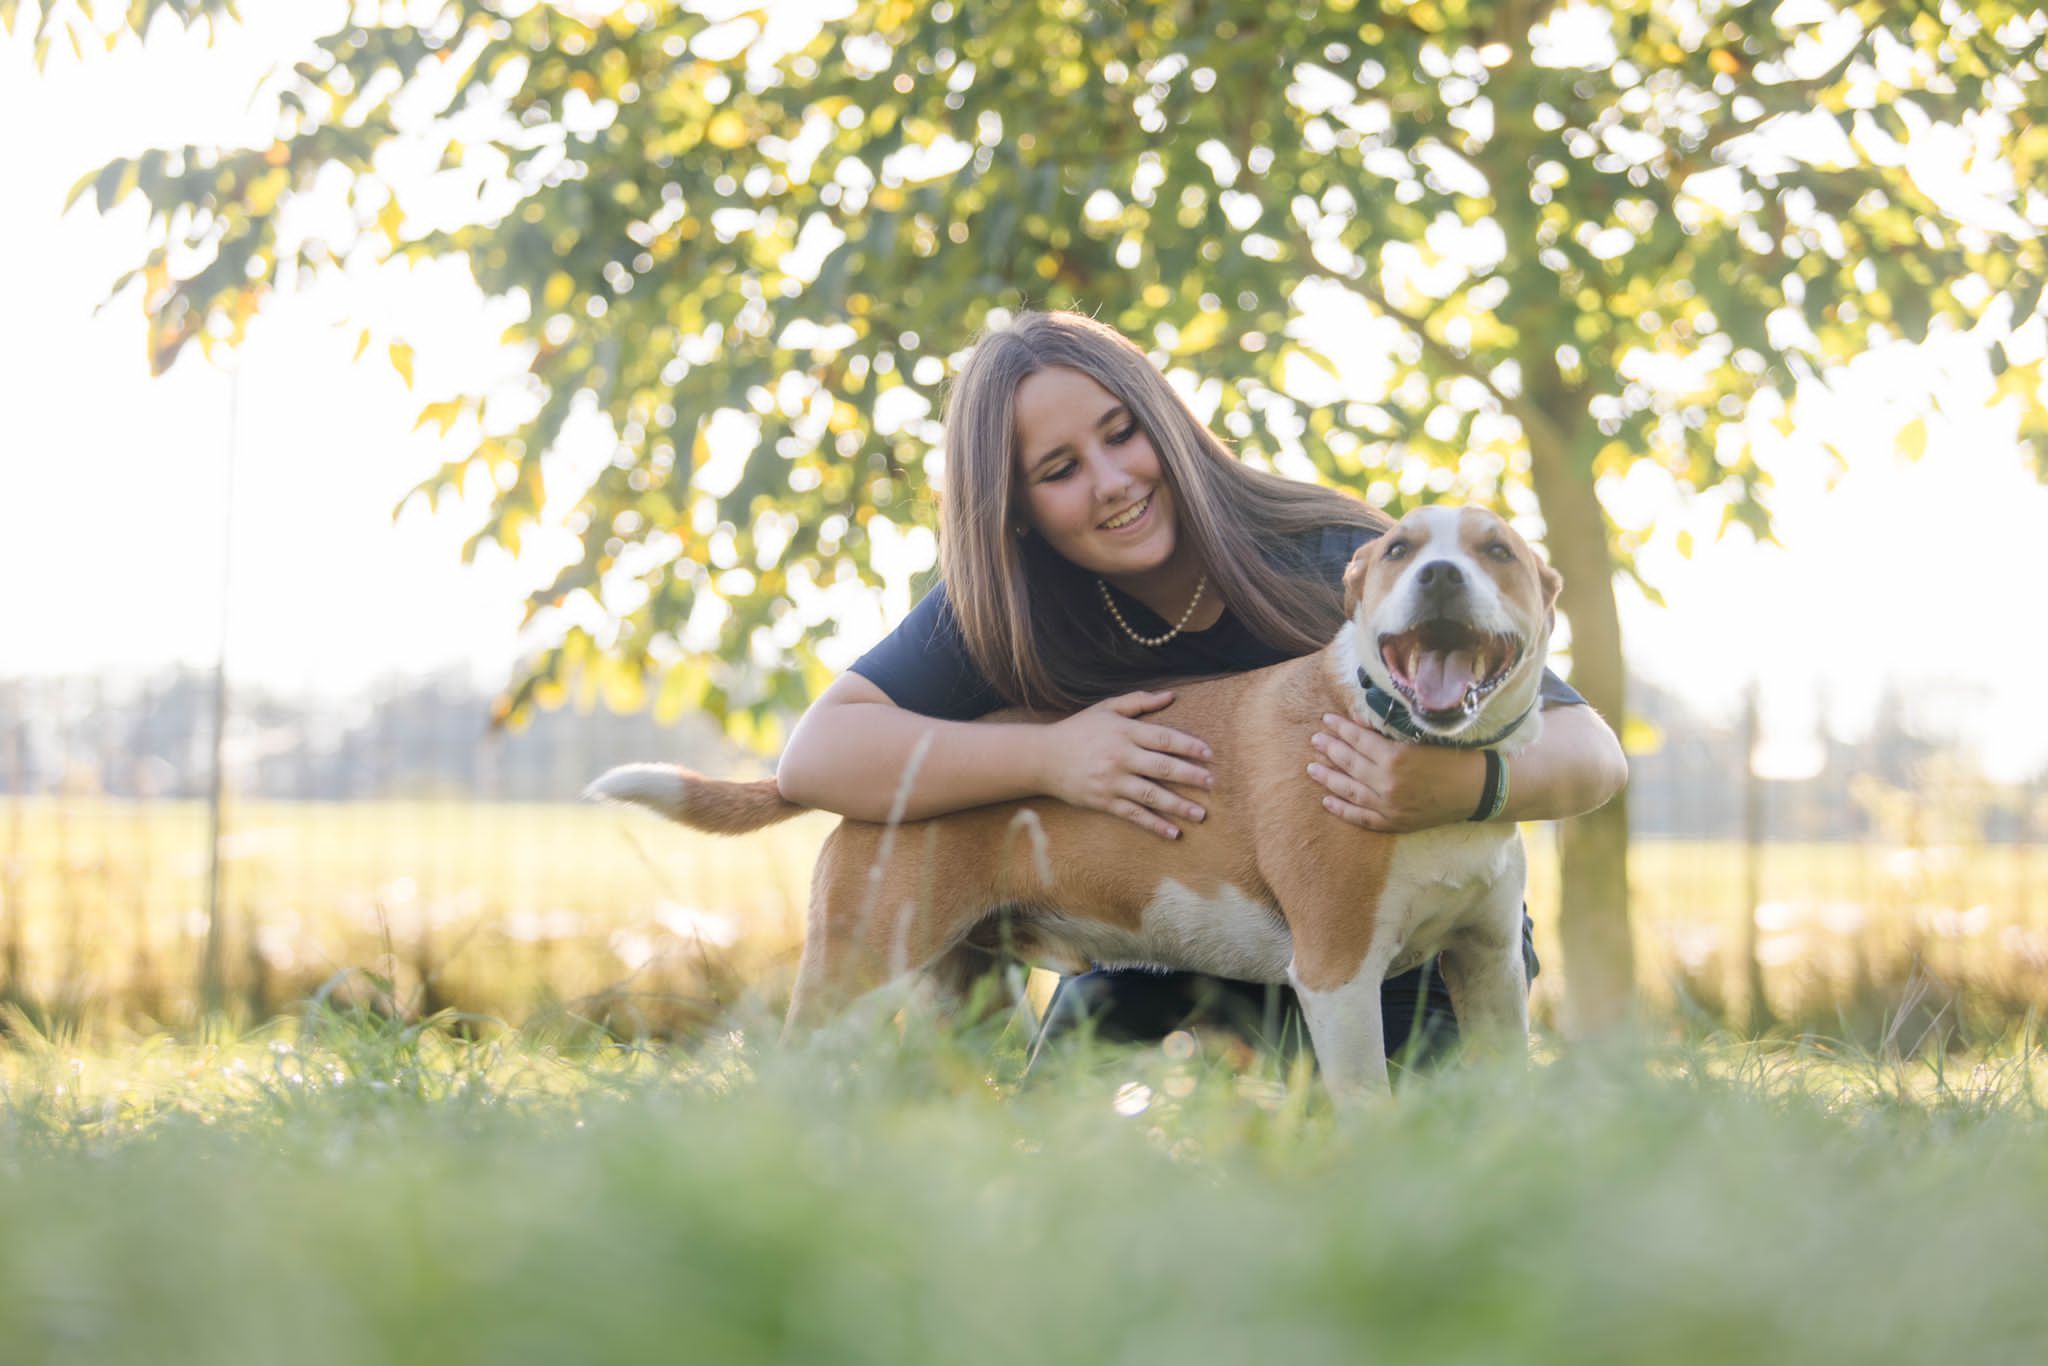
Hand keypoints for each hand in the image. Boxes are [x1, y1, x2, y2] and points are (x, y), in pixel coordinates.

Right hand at [1040, 690, 1214, 839]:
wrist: (1042, 757)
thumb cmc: (1079, 730)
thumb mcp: (1106, 708)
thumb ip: (1139, 702)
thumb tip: (1171, 696)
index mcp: (1124, 732)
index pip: (1164, 738)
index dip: (1189, 745)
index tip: (1209, 754)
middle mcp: (1120, 756)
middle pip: (1163, 767)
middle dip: (1190, 776)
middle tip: (1212, 784)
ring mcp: (1112, 781)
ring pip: (1151, 795)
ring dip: (1178, 806)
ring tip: (1201, 814)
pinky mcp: (1104, 801)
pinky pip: (1134, 814)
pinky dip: (1154, 825)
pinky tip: (1173, 833)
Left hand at [1306, 712, 1485, 832]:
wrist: (1480, 790)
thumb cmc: (1454, 756)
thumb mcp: (1421, 737)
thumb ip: (1387, 730)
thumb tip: (1358, 717)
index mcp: (1395, 757)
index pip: (1358, 739)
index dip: (1341, 728)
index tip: (1327, 720)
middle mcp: (1387, 783)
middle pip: (1350, 763)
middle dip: (1330, 749)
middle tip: (1315, 740)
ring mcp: (1390, 806)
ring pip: (1350, 791)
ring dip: (1329, 778)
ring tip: (1312, 768)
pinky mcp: (1395, 823)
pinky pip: (1362, 818)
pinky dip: (1343, 810)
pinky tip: (1327, 801)